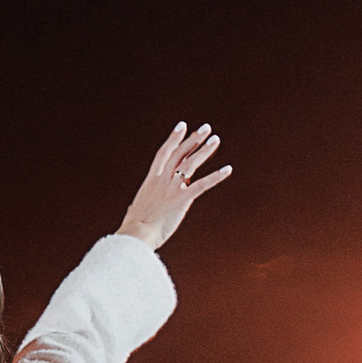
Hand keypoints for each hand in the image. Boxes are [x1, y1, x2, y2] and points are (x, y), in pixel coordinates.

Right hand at [117, 120, 231, 248]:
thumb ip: (140, 206)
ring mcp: (171, 189)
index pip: (164, 153)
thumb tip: (134, 210)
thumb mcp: (136, 210)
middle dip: (193, 139)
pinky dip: (215, 177)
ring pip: (190, 164)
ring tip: (215, 140)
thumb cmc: (134, 228)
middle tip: (205, 128)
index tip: (182, 126)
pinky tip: (227, 169)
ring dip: (204, 150)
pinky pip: (201, 185)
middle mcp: (161, 180)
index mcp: (151, 181)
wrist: (135, 235)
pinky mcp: (181, 200)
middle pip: (179, 154)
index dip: (174, 139)